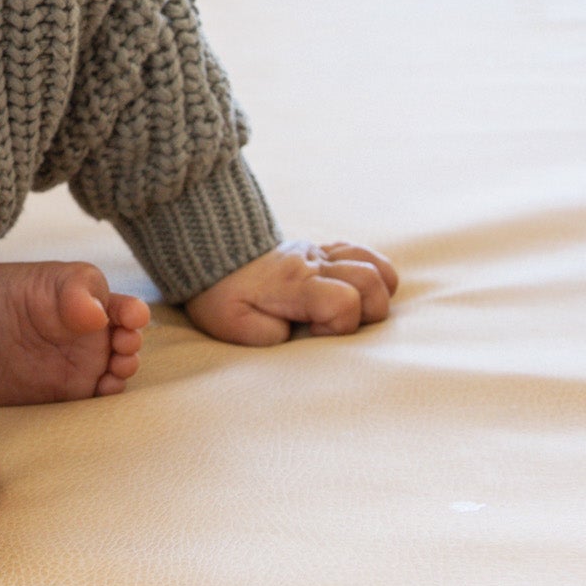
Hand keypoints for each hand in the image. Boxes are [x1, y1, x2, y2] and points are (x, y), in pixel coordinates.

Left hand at [185, 239, 396, 345]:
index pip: (344, 301)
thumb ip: (269, 335)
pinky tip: (350, 290)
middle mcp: (312, 263)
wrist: (210, 256)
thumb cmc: (221, 296)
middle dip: (368, 310)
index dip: (339, 326)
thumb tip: (297, 333)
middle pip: (371, 279)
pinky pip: (362, 252)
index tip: (313, 332)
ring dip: (375, 292)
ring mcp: (319, 253)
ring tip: (349, 308)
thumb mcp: (233, 325)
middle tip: (333, 322)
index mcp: (293, 284)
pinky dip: (370, 272)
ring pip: (375, 264)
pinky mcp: (320, 250)